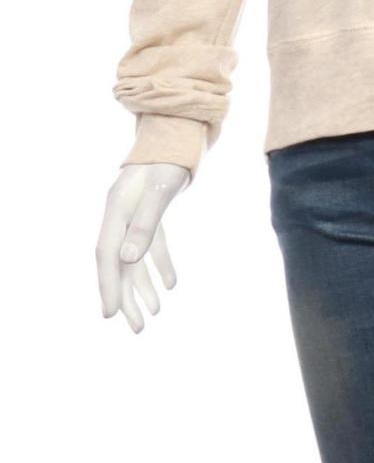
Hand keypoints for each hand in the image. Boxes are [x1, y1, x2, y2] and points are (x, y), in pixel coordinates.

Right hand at [95, 162, 189, 332]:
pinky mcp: (150, 212)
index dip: (108, 285)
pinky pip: (152, 245)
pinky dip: (160, 264)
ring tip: (153, 315)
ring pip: (134, 259)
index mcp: (117, 211)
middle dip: (126, 297)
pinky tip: (170, 285)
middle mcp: (120, 215)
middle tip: (137, 328)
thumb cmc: (168, 160)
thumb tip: (128, 260)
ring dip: (143, 286)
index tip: (110, 313)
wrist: (177, 134)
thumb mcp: (160, 192)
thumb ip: (144, 225)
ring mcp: (134, 214)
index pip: (107, 255)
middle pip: (119, 263)